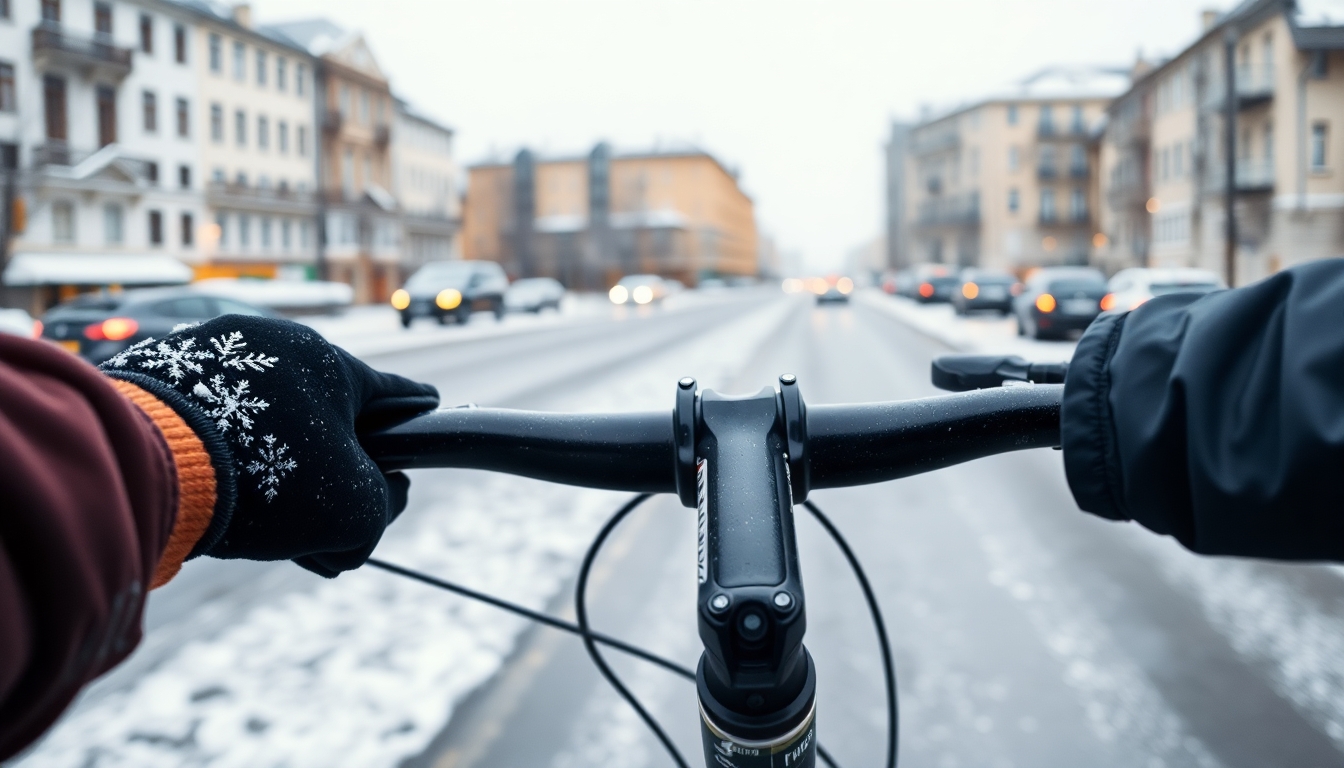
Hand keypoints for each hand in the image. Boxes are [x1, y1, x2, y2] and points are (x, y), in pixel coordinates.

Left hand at [102, 315, 438, 575]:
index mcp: (333, 364)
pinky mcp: (166, 374)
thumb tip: (375, 508)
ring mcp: (215, 354)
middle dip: (331, 463)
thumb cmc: (267, 480)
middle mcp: (276, 345)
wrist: (151, 464)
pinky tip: (222, 500)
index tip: (428, 409)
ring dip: (277, 465)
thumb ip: (383, 509)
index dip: (417, 410)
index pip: (395, 390)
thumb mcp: (355, 511)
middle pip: (325, 413)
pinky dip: (227, 456)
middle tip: (324, 515)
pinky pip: (217, 417)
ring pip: (267, 417)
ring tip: (266, 522)